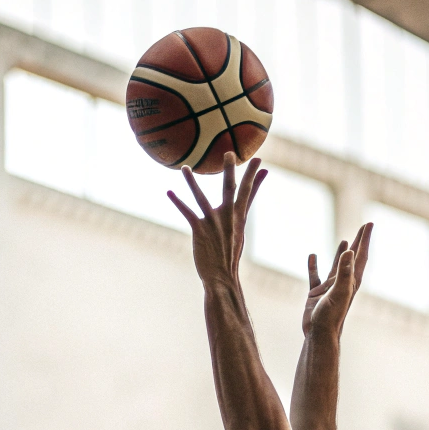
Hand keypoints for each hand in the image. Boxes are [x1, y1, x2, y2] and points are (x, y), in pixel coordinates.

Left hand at [168, 152, 266, 284]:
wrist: (222, 277)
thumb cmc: (228, 255)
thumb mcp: (239, 233)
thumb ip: (241, 215)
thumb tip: (244, 210)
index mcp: (238, 218)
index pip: (248, 193)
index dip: (254, 177)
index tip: (258, 161)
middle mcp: (227, 218)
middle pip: (229, 189)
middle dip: (230, 171)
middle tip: (229, 152)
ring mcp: (213, 224)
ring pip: (201, 198)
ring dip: (192, 182)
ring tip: (185, 168)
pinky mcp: (200, 231)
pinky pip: (187, 212)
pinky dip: (178, 202)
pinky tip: (169, 192)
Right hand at [302, 222, 372, 335]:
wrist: (319, 334)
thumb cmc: (331, 316)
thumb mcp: (339, 292)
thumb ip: (344, 272)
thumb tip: (349, 251)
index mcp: (351, 281)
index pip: (360, 255)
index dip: (364, 239)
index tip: (368, 224)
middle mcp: (343, 282)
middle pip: (352, 258)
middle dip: (358, 242)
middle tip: (363, 227)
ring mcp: (329, 288)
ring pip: (336, 266)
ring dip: (340, 253)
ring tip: (344, 241)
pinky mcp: (316, 293)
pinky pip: (315, 276)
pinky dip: (314, 266)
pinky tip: (312, 256)